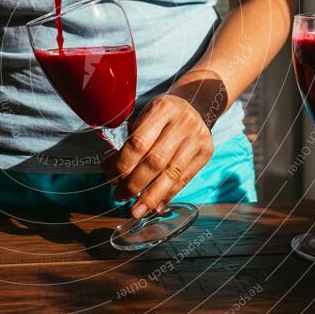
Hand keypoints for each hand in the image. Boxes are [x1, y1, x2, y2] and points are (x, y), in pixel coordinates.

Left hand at [104, 72, 226, 218]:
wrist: (196, 103)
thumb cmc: (162, 113)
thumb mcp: (144, 116)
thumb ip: (127, 141)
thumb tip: (108, 168)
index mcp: (162, 108)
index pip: (139, 142)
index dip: (122, 164)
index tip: (111, 178)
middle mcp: (183, 122)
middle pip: (155, 161)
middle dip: (134, 184)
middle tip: (119, 196)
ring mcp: (197, 137)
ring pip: (171, 174)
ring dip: (150, 196)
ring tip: (136, 211)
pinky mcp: (207, 151)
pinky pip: (185, 179)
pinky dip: (168, 195)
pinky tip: (155, 206)